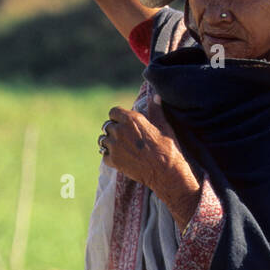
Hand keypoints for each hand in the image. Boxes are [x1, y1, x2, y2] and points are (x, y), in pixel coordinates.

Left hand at [101, 94, 200, 229]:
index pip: (113, 112)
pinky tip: (121, 159)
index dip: (117, 117)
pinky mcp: (113, 161)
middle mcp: (120, 130)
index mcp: (131, 119)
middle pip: (107, 126)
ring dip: (109, 143)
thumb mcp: (164, 126)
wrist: (166, 173)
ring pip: (102, 140)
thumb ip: (156, 110)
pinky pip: (104, 156)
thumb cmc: (167, 149)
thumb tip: (155, 96)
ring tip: (120, 148)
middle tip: (124, 139)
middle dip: (114, 131)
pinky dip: (110, 158)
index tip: (123, 123)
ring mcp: (115, 146)